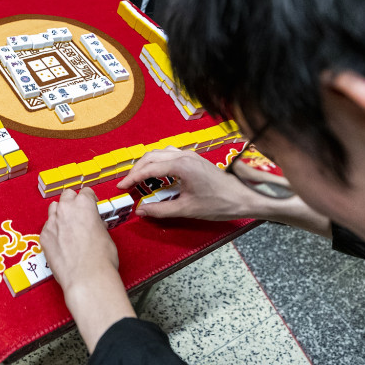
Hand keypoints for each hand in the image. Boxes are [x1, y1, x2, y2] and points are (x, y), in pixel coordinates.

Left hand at [41, 188, 117, 293]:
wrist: (87, 277)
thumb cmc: (100, 259)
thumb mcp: (106, 235)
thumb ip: (97, 225)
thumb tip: (95, 226)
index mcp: (84, 205)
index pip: (85, 192)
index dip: (90, 199)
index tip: (90, 205)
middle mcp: (66, 209)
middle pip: (66, 195)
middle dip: (73, 202)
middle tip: (78, 214)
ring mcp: (52, 222)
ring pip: (53, 208)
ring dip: (60, 213)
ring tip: (67, 225)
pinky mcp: (44, 237)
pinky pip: (47, 227)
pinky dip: (53, 231)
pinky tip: (60, 241)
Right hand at [118, 148, 262, 221]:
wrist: (243, 197)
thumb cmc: (219, 203)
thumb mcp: (186, 209)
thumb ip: (160, 210)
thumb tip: (141, 210)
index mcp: (181, 166)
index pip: (149, 169)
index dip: (132, 178)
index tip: (122, 187)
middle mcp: (184, 156)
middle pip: (151, 157)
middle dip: (136, 170)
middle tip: (127, 184)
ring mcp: (190, 155)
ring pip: (159, 153)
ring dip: (147, 164)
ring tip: (139, 179)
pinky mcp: (194, 159)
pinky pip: (169, 154)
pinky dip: (158, 162)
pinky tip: (157, 174)